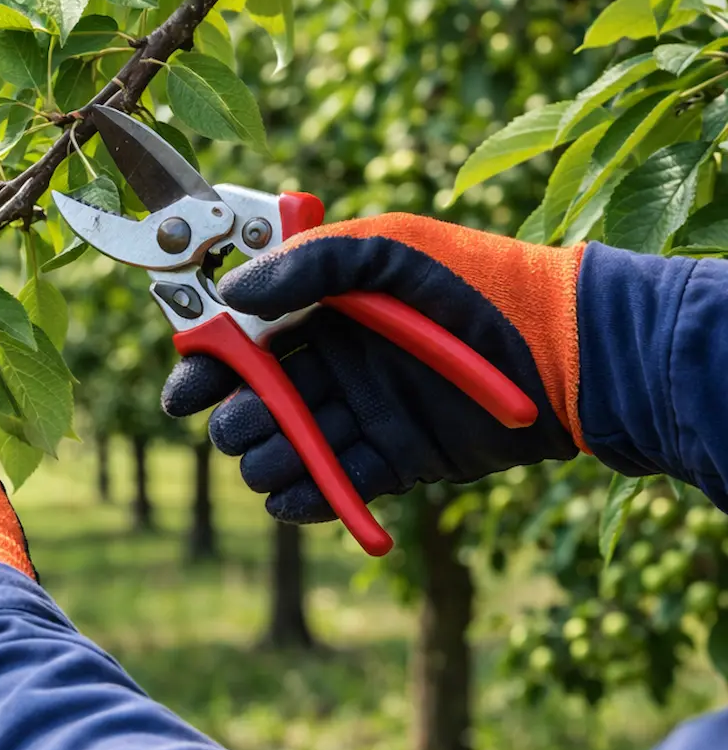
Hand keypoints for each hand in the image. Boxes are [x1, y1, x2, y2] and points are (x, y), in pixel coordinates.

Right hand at [163, 213, 584, 523]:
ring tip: (276, 461)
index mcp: (326, 304)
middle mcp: (338, 358)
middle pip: (255, 398)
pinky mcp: (395, 460)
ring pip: (287, 447)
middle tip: (239, 425)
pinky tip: (294, 498)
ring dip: (268, 460)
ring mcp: (365, 411)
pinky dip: (308, 499)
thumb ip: (309, 264)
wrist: (562, 354)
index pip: (244, 334)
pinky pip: (334, 486)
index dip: (208, 361)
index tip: (186, 388)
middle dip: (236, 416)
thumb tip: (231, 292)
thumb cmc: (476, 284)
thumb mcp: (389, 249)